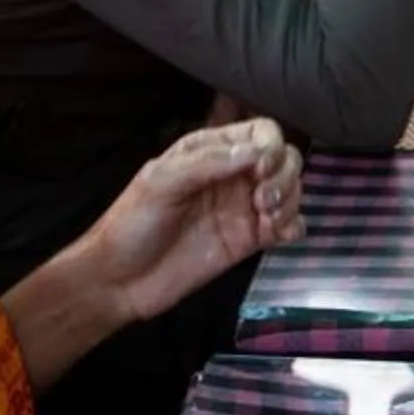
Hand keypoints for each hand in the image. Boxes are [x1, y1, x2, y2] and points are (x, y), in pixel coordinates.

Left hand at [83, 120, 302, 327]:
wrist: (120, 282)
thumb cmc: (131, 225)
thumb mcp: (160, 183)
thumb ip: (207, 164)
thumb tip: (256, 152)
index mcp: (209, 152)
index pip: (260, 132)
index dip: (271, 146)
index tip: (261, 169)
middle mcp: (232, 175)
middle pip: (284, 158)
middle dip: (285, 175)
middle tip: (263, 200)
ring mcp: (243, 208)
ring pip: (291, 190)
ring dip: (291, 200)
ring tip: (268, 220)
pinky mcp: (249, 241)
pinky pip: (288, 226)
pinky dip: (294, 226)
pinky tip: (278, 235)